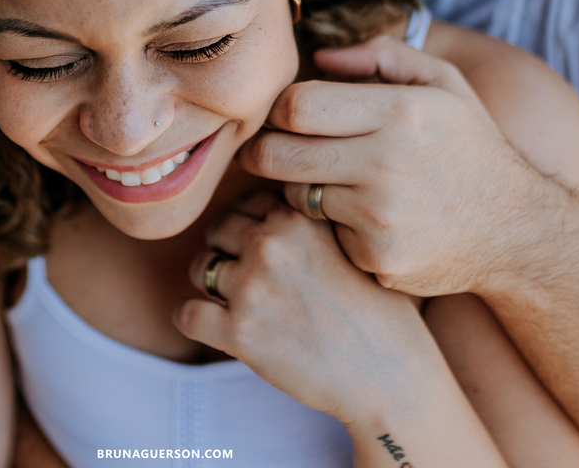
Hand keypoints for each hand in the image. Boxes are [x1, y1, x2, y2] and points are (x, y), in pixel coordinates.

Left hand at [173, 191, 435, 425]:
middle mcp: (271, 244)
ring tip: (240, 304)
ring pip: (199, 268)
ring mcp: (252, 287)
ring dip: (213, 286)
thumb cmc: (378, 312)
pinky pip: (186, 314)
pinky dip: (195, 320)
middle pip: (217, 228)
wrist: (391, 377)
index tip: (264, 247)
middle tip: (249, 277)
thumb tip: (268, 209)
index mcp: (299, 217)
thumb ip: (308, 222)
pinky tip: (217, 328)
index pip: (248, 201)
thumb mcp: (351, 245)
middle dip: (227, 250)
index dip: (252, 224)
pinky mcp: (239, 333)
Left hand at [238, 35, 549, 297]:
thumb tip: (321, 55)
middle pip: (277, 155)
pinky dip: (332, 224)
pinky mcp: (376, 256)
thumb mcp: (444, 85)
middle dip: (263, 151)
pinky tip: (363, 216)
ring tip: (327, 179)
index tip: (282, 117)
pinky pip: (324, 232)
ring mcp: (380, 215)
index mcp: (401, 111)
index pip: (296, 106)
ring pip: (295, 195)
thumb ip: (382, 57)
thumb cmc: (470, 147)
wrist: (517, 229)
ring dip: (299, 186)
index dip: (278, 110)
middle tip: (268, 150)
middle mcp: (388, 163)